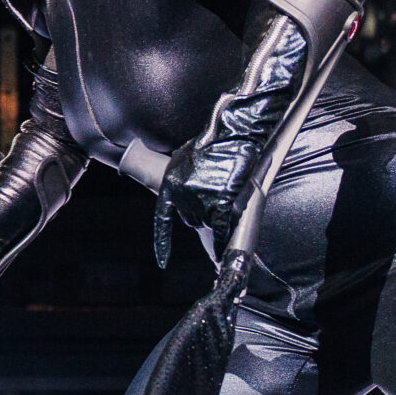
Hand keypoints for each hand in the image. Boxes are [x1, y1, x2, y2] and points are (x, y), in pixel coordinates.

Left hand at [150, 142, 244, 269]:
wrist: (233, 133)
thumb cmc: (212, 142)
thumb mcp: (185, 158)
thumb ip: (182, 178)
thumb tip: (185, 191)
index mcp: (170, 184)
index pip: (163, 219)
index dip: (163, 241)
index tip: (163, 261)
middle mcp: (182, 196)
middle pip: (191, 220)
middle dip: (202, 214)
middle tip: (216, 197)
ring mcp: (202, 200)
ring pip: (207, 223)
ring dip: (216, 217)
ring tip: (227, 194)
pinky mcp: (222, 203)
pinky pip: (221, 229)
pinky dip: (223, 237)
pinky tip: (225, 242)